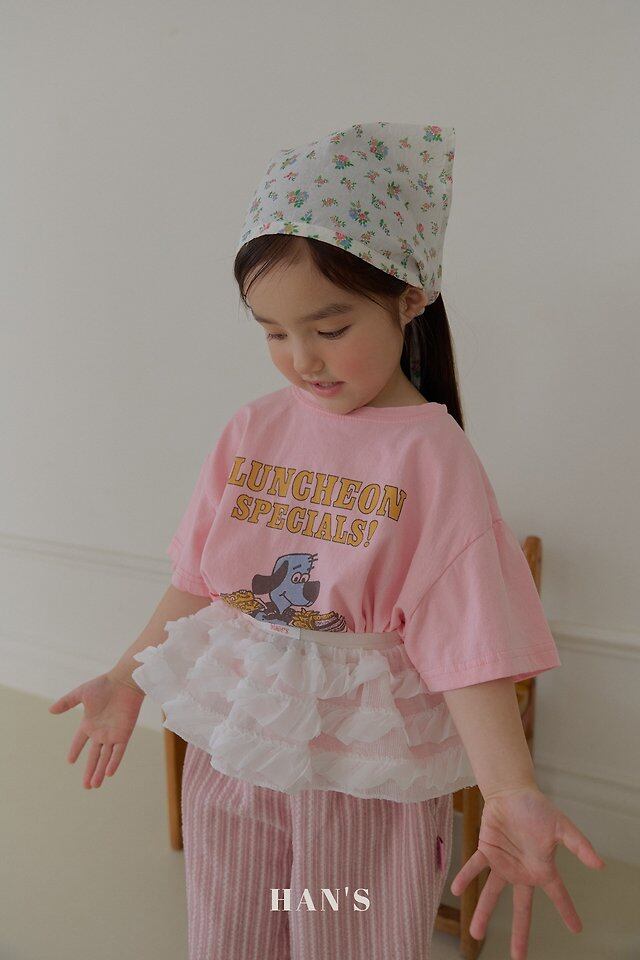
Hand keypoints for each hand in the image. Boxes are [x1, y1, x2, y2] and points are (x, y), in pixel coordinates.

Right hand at [48, 672, 144, 788]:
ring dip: (99, 771)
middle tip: (86, 787)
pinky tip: (108, 773)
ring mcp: (112, 734)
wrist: (124, 681)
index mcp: (89, 723)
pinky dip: (114, 762)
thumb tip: (50, 710)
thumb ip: (67, 702)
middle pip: (94, 755)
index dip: (75, 750)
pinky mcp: (124, 734)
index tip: (70, 761)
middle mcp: (101, 732)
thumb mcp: (81, 694)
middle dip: (89, 771)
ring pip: (105, 757)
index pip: (80, 741)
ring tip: (94, 786)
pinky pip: (118, 751)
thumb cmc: (104, 685)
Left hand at [450, 785, 605, 959]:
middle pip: (521, 908)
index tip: (577, 929)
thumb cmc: (537, 808)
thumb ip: (579, 845)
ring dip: (483, 912)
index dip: (567, 911)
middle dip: (519, 933)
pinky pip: (474, 867)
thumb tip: (600, 865)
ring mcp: (503, 863)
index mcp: (542, 868)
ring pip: (492, 893)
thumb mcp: (562, 826)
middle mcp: (521, 871)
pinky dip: (466, 878)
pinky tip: (457, 891)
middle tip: (517, 958)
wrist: (512, 792)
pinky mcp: (486, 850)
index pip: (558, 895)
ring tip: (475, 934)